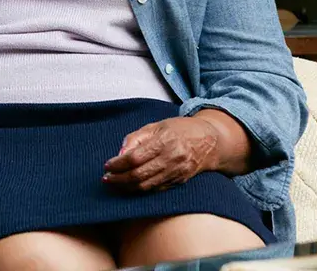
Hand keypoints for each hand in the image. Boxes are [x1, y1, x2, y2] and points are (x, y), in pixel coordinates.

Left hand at [102, 116, 219, 191]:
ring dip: (127, 187)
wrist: (210, 141)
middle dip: (119, 179)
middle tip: (106, 179)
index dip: (118, 164)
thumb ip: (135, 139)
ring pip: (147, 186)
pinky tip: (130, 187)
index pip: (134, 158)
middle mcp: (171, 159)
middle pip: (139, 175)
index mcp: (164, 142)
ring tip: (114, 184)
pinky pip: (156, 189)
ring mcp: (177, 172)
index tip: (107, 166)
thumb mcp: (155, 126)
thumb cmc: (180, 130)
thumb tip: (119, 155)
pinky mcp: (180, 182)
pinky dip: (141, 190)